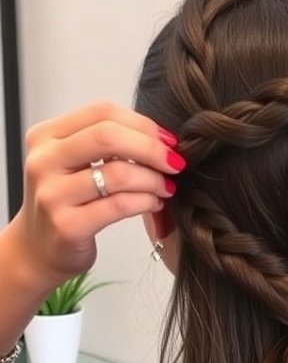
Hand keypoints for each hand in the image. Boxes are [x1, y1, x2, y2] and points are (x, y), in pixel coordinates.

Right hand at [12, 102, 183, 283]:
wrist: (37, 250)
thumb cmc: (65, 202)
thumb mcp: (74, 163)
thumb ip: (106, 144)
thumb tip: (161, 138)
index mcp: (46, 136)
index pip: (102, 112)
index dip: (143, 124)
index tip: (168, 140)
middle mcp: (43, 161)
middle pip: (108, 136)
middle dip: (151, 148)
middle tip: (174, 163)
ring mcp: (52, 195)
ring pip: (118, 173)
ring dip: (153, 179)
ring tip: (166, 187)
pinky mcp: (67, 226)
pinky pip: (119, 205)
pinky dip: (146, 202)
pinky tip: (154, 204)